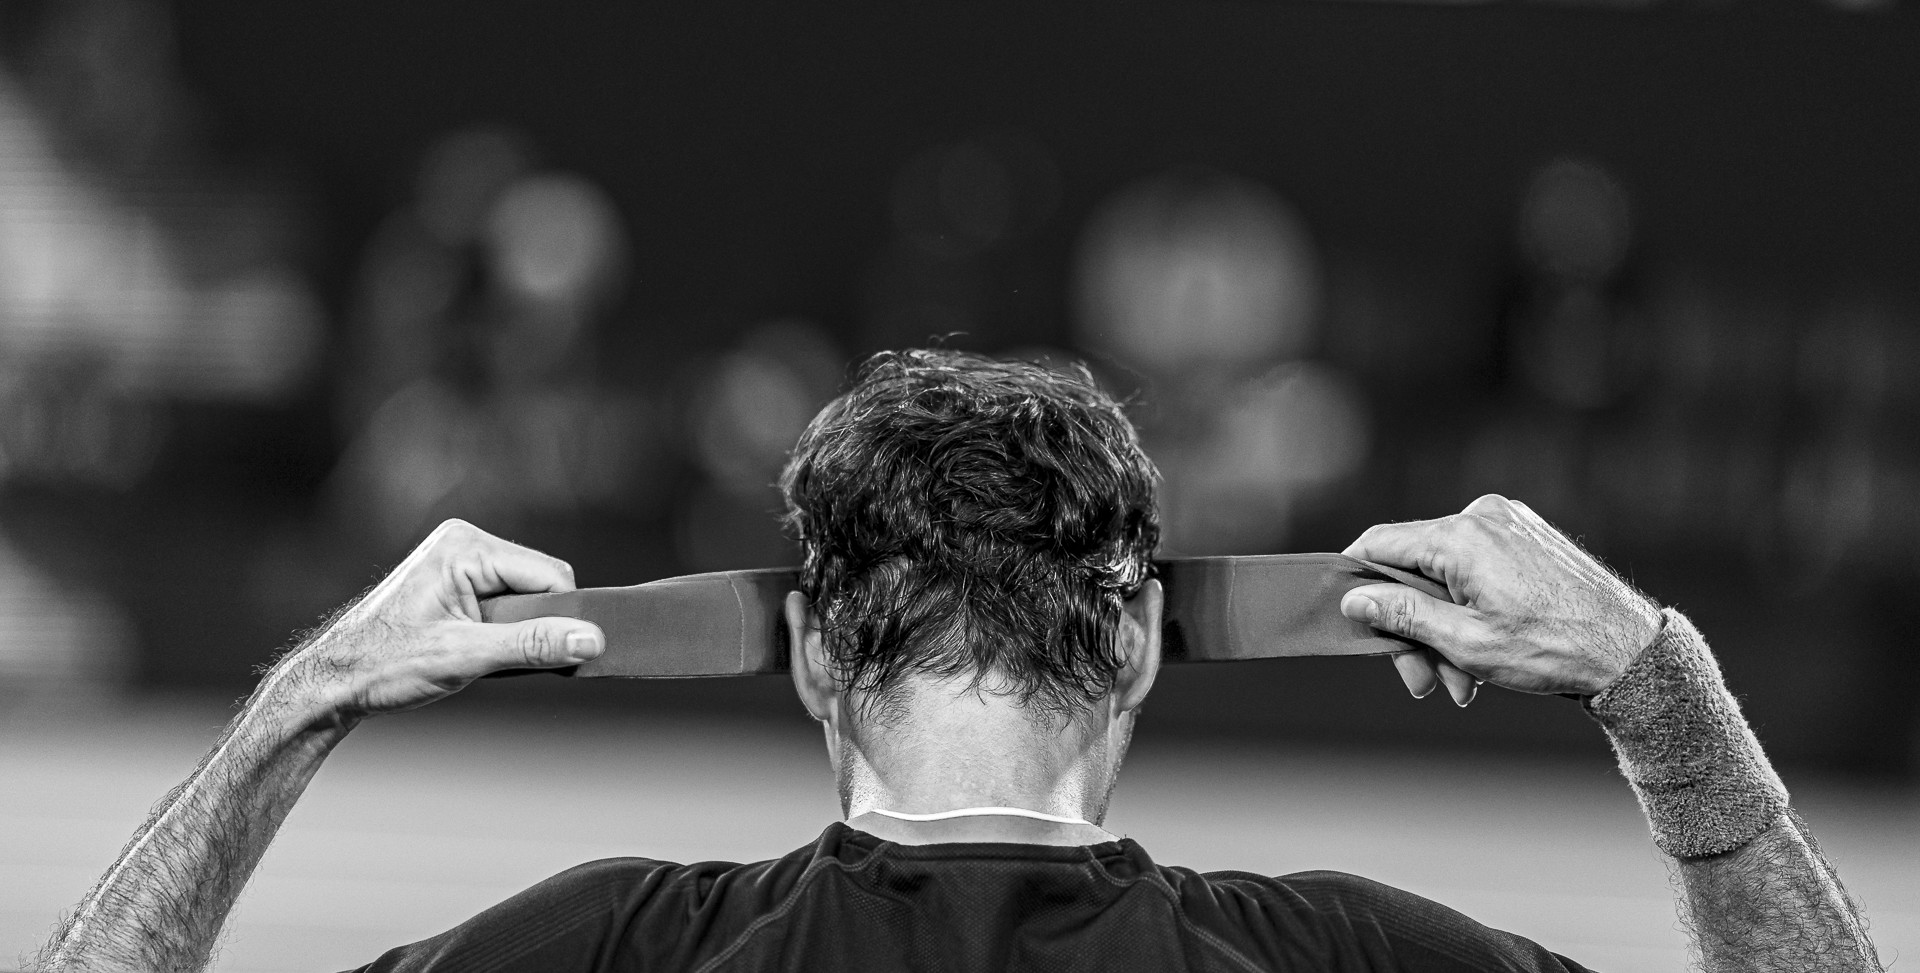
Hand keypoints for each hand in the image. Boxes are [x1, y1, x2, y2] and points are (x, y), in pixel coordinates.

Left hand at [281, 519, 605, 719]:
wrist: (332, 682)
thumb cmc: (383, 664)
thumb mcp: (465, 657)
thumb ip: (533, 644)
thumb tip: (590, 639)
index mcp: (466, 546)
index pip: (551, 576)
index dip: (557, 619)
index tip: (547, 656)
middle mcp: (464, 543)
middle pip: (541, 584)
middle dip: (532, 625)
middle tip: (489, 656)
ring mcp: (458, 561)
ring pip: (525, 597)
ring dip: (514, 632)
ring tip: (473, 654)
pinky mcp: (456, 581)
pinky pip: (505, 603)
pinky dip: (500, 632)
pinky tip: (470, 649)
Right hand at [1339, 495, 1661, 703]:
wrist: (1633, 651)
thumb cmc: (1553, 649)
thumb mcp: (1465, 642)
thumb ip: (1402, 616)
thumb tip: (1354, 599)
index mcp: (1461, 536)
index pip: (1379, 544)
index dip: (1354, 581)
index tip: (1346, 619)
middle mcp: (1482, 517)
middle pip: (1415, 571)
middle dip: (1413, 630)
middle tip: (1421, 683)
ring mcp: (1508, 524)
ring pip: (1446, 578)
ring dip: (1444, 631)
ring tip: (1462, 685)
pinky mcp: (1527, 538)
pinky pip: (1476, 571)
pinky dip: (1470, 612)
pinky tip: (1481, 657)